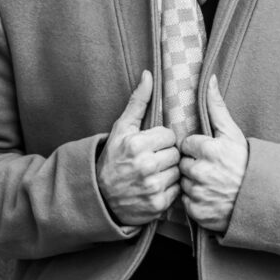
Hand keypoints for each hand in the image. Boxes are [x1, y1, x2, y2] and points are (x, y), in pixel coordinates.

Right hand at [96, 70, 180, 225]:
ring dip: (170, 172)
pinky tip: (156, 187)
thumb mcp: (121, 129)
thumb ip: (138, 101)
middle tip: (153, 160)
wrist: (99, 198)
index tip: (151, 145)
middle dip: (167, 155)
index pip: (170, 135)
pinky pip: (178, 190)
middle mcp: (145, 166)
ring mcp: (151, 187)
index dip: (162, 139)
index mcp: (136, 145)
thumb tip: (149, 74)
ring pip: (179, 171)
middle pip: (176, 153)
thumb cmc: (113, 159)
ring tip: (154, 173)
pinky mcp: (158, 205)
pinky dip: (170, 189)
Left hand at [180, 75, 248, 232]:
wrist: (261, 197)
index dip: (198, 148)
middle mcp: (202, 172)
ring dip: (193, 183)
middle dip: (194, 165)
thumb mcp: (233, 133)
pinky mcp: (198, 212)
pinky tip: (209, 196)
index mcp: (209, 150)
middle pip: (183, 164)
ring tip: (211, 183)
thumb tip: (208, 78)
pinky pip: (186, 202)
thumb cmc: (245, 162)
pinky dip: (195, 201)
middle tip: (211, 169)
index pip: (187, 144)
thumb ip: (216, 106)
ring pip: (183, 183)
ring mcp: (200, 193)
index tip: (210, 153)